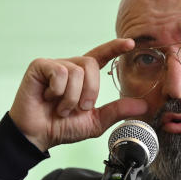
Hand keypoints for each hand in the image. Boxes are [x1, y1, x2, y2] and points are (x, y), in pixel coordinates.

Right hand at [8, 38, 148, 151]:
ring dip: (71, 96)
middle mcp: (69, 67)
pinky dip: (58, 91)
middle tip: (79, 108)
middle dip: (89, 91)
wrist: (37, 136)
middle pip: (90, 64)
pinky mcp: (39, 66)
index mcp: (82, 77)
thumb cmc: (61, 127)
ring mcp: (53, 65)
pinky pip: (59, 72)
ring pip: (75, 71)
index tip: (131, 43)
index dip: (115, 48)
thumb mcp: (95, 121)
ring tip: (60, 108)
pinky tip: (47, 98)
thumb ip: (117, 111)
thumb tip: (144, 106)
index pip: (101, 56)